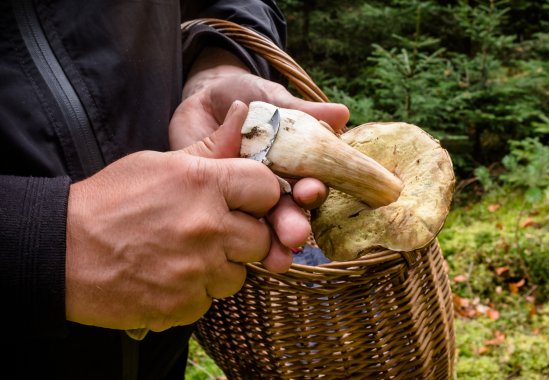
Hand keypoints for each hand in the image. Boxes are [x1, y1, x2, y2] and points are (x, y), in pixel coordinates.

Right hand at [66, 103, 280, 331]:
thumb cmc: (110, 201)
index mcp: (202, 184)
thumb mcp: (159, 163)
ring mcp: (195, 271)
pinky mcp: (182, 305)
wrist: (60, 250)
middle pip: (261, 238)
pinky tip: (169, 277)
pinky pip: (209, 301)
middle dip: (243, 236)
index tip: (246, 202)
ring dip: (220, 268)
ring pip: (238, 275)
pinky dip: (195, 293)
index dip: (259, 196)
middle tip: (215, 232)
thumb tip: (241, 111)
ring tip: (187, 256)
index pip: (267, 189)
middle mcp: (206, 228)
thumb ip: (210, 147)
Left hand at [169, 48, 349, 270]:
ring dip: (272, 242)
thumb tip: (342, 114)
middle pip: (289, 211)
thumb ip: (302, 111)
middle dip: (294, 224)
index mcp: (294, 164)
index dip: (313, 190)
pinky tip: (245, 256)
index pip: (310, 183)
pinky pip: (230, 223)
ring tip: (277, 258)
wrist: (201, 97)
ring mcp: (246, 195)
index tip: (310, 192)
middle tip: (295, 236)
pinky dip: (237, 240)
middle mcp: (274, 184)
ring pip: (262, 223)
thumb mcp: (272, 99)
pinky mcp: (221, 201)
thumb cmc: (244, 94)